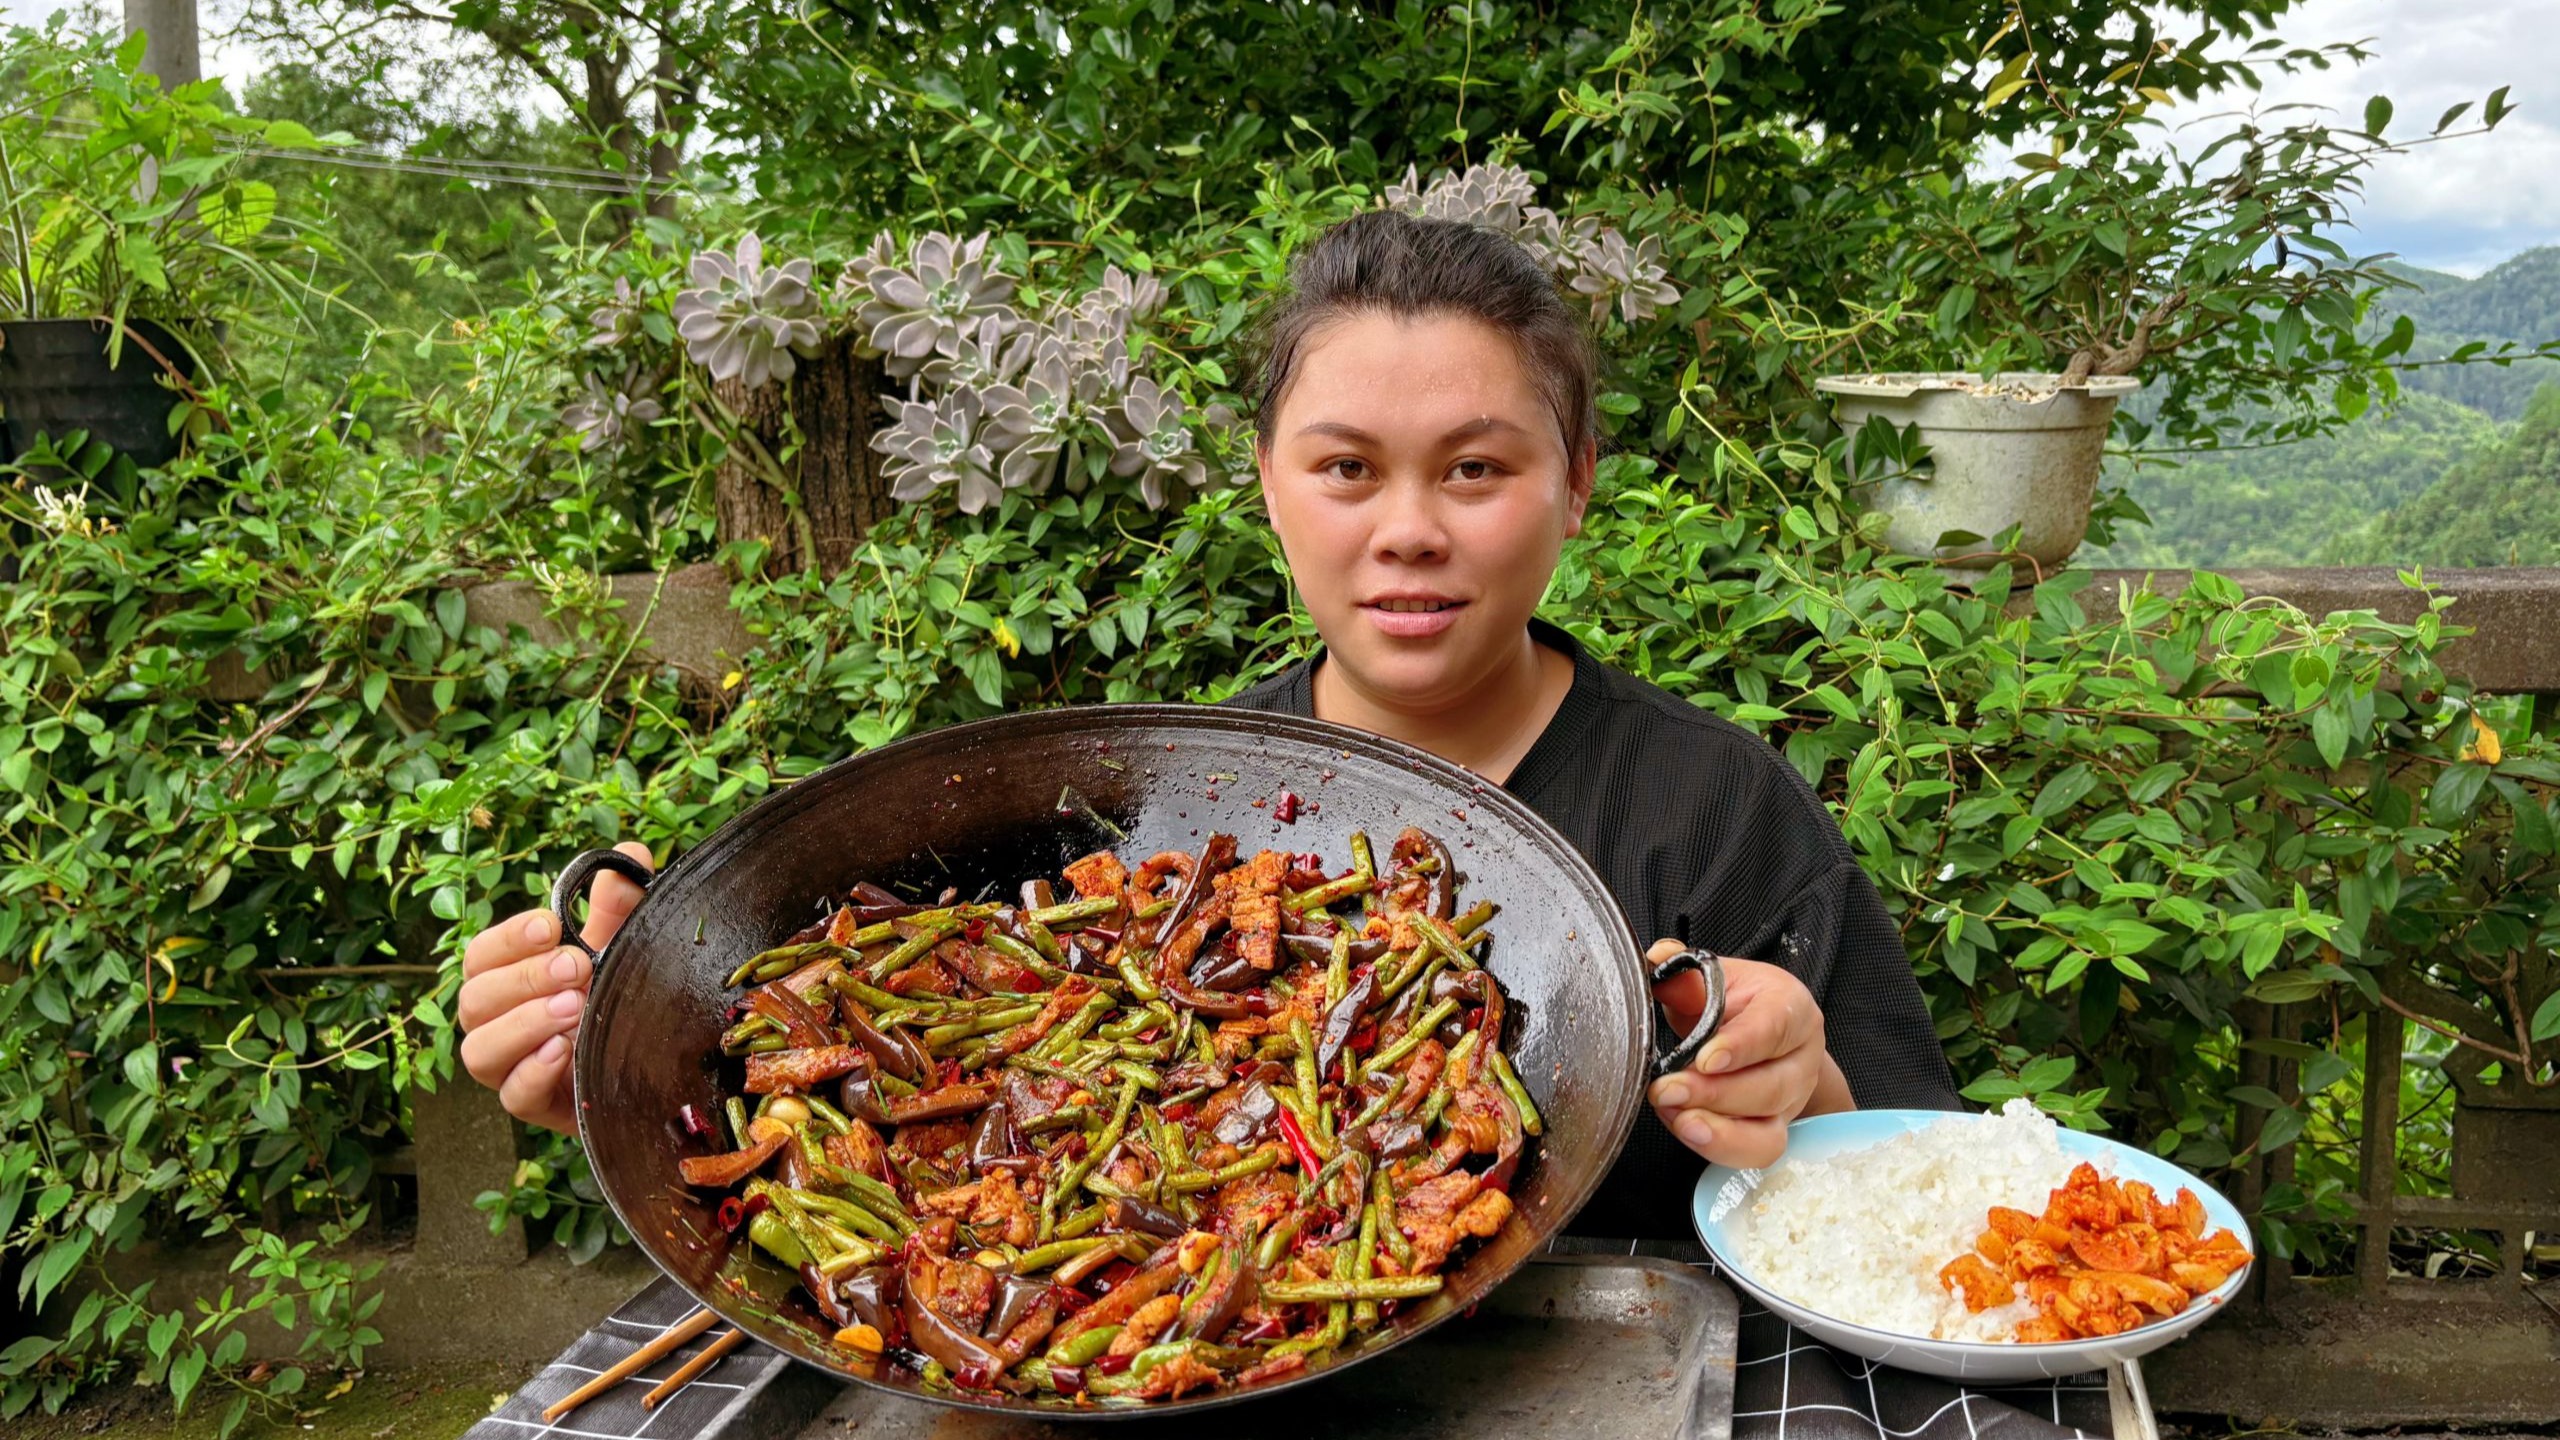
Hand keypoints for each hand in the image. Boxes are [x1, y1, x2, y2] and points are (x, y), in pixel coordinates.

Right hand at [457, 841, 651, 1133]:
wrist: (645, 1064)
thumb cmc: (616, 997)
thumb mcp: (621, 947)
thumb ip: (620, 906)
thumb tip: (629, 857)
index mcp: (507, 978)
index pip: (482, 954)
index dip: (509, 938)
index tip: (552, 924)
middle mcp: (497, 1022)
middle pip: (475, 999)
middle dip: (524, 977)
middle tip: (576, 965)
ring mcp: (511, 1068)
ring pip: (480, 1051)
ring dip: (523, 1025)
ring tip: (573, 1007)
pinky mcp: (535, 1107)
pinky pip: (512, 1098)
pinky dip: (533, 1073)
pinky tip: (563, 1052)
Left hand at [1644, 939, 1847, 1168]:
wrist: (1761, 1035)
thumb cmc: (1734, 1004)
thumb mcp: (1713, 979)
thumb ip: (1685, 975)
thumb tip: (1657, 959)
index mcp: (1791, 1008)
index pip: (1775, 1028)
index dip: (1741, 1046)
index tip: (1705, 1059)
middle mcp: (1800, 1059)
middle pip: (1769, 1088)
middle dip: (1714, 1094)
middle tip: (1666, 1090)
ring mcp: (1791, 1102)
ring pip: (1767, 1131)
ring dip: (1717, 1130)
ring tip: (1675, 1116)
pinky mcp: (1774, 1131)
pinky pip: (1755, 1153)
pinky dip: (1718, 1148)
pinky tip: (1686, 1130)